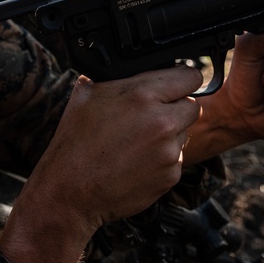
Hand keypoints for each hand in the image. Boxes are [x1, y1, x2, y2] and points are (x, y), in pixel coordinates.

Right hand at [0, 67, 203, 262]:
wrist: (70, 192)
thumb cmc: (74, 143)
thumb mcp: (86, 95)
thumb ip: (115, 79)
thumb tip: (126, 70)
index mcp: (142, 95)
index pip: (189, 77)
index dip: (182, 81)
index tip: (175, 86)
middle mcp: (161, 121)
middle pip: (193, 107)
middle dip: (177, 109)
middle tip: (153, 116)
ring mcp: (168, 151)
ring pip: (183, 134)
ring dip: (168, 136)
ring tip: (137, 143)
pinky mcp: (170, 175)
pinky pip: (175, 160)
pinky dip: (161, 160)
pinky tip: (137, 162)